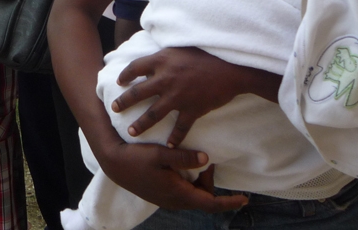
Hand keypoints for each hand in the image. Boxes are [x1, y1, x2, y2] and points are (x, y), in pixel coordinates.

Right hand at [100, 140, 246, 212]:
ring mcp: (166, 200)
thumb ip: (184, 157)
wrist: (112, 164)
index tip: (245, 199)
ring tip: (195, 160)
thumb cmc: (136, 158)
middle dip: (209, 181)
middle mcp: (174, 201)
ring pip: (192, 195)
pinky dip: (189, 182)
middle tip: (207, 159)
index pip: (210, 203)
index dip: (229, 202)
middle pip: (203, 197)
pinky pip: (182, 192)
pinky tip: (182, 166)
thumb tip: (206, 159)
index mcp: (178, 194)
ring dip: (198, 181)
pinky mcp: (160, 195)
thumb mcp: (160, 154)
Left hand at [113, 47, 268, 146]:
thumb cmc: (207, 54)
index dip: (125, 75)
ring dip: (141, 124)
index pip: (135, 68)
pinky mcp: (192, 109)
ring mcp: (178, 96)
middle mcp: (165, 79)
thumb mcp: (180, 48)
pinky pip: (180, 127)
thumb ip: (164, 56)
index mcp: (161, 61)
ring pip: (153, 114)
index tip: (119, 82)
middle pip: (138, 93)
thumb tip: (152, 59)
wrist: (232, 69)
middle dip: (124, 102)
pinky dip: (174, 138)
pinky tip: (168, 145)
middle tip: (114, 108)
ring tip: (130, 131)